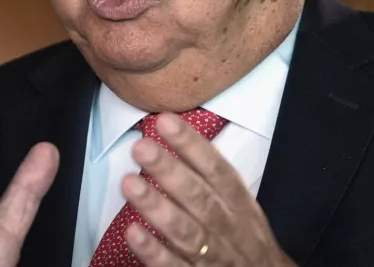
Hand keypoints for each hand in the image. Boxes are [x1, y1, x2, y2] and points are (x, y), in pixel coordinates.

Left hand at [121, 113, 295, 265]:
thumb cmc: (244, 238)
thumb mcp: (240, 206)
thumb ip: (210, 177)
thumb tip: (170, 133)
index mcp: (241, 205)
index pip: (217, 171)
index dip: (192, 146)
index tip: (165, 121)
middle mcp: (229, 228)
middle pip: (200, 198)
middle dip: (170, 171)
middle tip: (141, 147)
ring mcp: (214, 256)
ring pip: (187, 232)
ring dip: (157, 207)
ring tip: (129, 183)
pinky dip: (154, 252)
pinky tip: (132, 233)